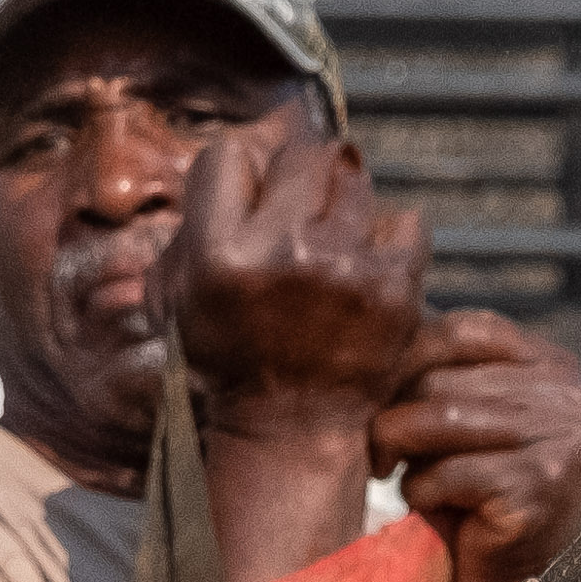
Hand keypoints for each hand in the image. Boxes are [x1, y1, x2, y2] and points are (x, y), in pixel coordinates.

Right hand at [164, 121, 428, 433]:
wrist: (291, 427)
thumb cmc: (230, 360)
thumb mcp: (175, 301)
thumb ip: (189, 229)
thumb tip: (229, 170)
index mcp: (220, 255)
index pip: (228, 156)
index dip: (238, 179)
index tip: (248, 207)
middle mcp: (283, 253)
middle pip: (301, 154)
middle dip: (298, 180)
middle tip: (299, 216)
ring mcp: (345, 268)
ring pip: (354, 177)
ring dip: (344, 203)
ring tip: (335, 242)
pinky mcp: (395, 286)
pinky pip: (406, 220)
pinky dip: (392, 238)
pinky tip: (370, 266)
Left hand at [373, 305, 580, 581]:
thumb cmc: (480, 496)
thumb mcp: (469, 418)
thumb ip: (444, 374)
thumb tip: (376, 334)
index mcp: (552, 365)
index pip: (464, 330)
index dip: (409, 358)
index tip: (382, 397)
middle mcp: (564, 394)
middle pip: (443, 378)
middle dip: (397, 415)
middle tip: (383, 453)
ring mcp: (557, 438)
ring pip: (439, 419)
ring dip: (402, 451)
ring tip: (397, 474)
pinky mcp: (538, 485)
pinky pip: (448, 472)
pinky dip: (423, 492)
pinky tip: (434, 509)